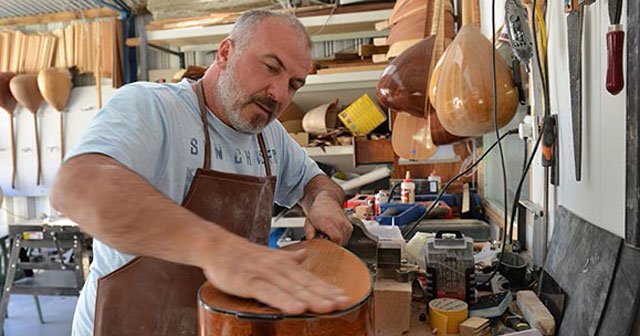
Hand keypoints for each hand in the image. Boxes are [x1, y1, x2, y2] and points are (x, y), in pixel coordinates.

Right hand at [199, 234, 350, 314]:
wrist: (217, 246)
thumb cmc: (243, 254)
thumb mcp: (270, 255)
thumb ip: (289, 258)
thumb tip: (305, 256)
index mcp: (285, 263)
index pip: (310, 277)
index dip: (328, 288)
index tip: (345, 296)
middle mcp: (278, 268)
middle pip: (305, 284)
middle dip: (325, 294)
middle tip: (343, 303)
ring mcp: (264, 274)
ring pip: (291, 288)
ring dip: (310, 298)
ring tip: (327, 307)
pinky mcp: (249, 282)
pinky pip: (269, 293)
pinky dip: (284, 300)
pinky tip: (296, 308)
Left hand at [304, 194, 352, 244]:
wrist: (327, 201)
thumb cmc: (317, 211)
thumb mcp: (309, 224)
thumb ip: (309, 236)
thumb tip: (311, 245)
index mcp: (330, 223)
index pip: (336, 239)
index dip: (330, 244)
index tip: (323, 243)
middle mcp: (341, 223)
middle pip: (340, 242)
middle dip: (332, 244)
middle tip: (324, 238)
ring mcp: (347, 225)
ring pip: (344, 241)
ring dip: (336, 241)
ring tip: (329, 234)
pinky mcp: (350, 227)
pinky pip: (346, 238)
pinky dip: (341, 238)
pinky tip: (334, 233)